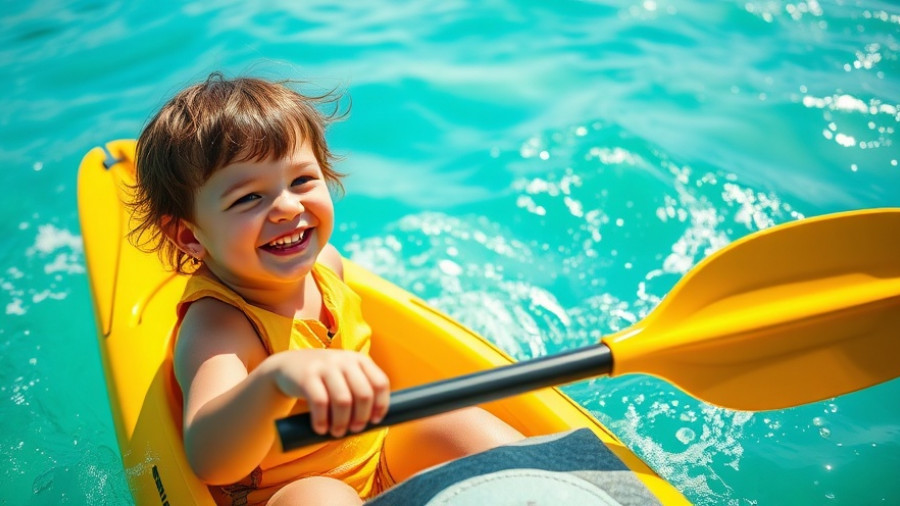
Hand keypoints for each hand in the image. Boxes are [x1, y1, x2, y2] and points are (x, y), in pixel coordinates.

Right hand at [269, 349, 389, 437]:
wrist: (288, 366)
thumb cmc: (324, 379)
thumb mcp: (345, 376)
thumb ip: (360, 389)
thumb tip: (375, 422)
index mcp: (359, 359)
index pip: (380, 383)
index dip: (381, 405)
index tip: (374, 421)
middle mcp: (344, 360)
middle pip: (364, 394)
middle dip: (362, 418)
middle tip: (354, 430)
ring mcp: (325, 366)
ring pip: (343, 401)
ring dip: (342, 423)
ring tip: (337, 433)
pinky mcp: (307, 376)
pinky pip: (320, 403)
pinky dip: (322, 421)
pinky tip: (321, 429)